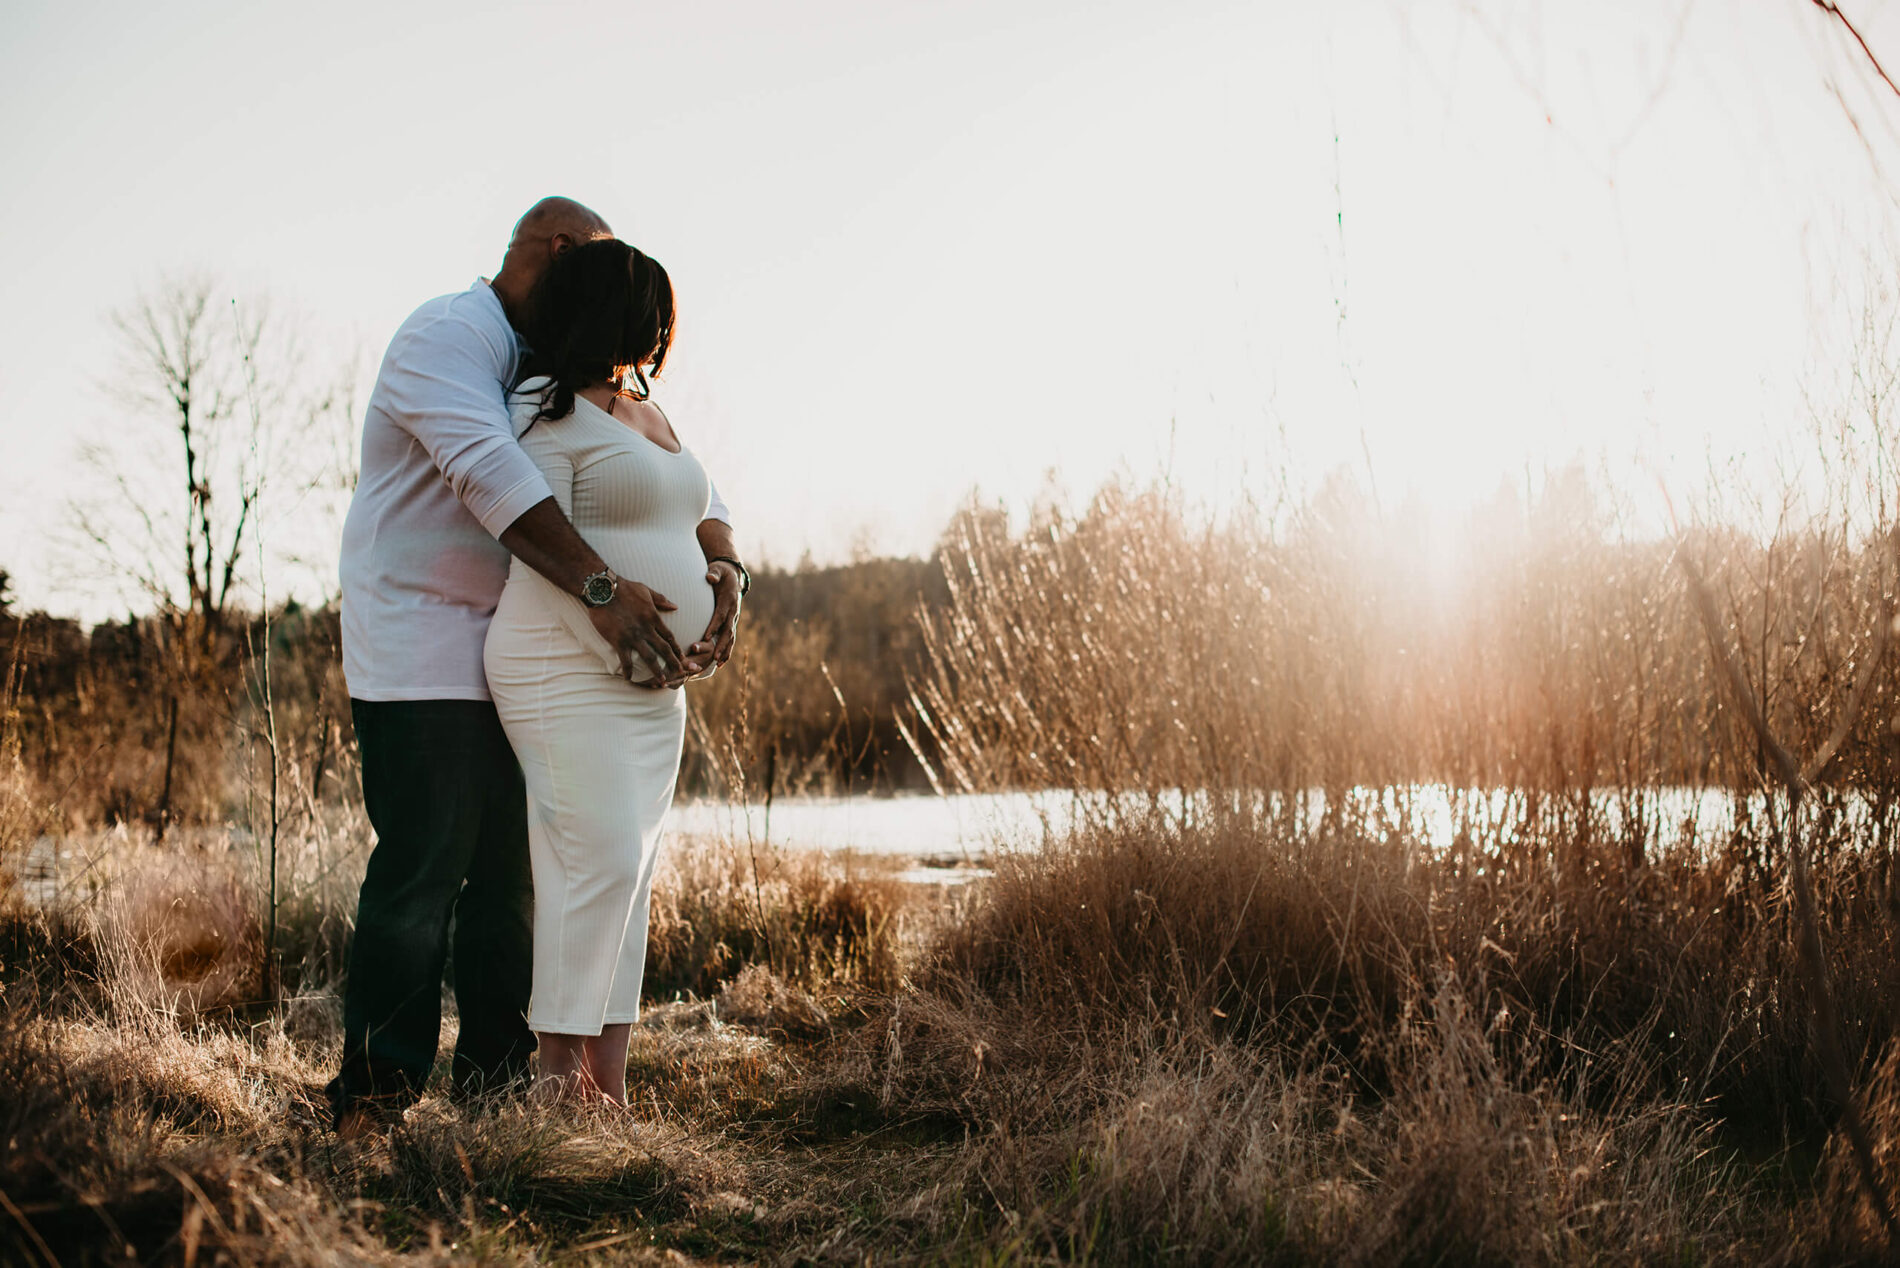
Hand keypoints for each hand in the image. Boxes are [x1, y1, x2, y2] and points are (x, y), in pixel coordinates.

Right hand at [585, 581, 685, 685]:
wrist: (603, 589)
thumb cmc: (624, 588)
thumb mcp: (646, 591)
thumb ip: (661, 600)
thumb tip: (676, 606)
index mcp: (653, 617)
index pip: (669, 636)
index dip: (676, 649)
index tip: (682, 658)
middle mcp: (646, 629)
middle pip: (664, 649)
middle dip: (674, 663)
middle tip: (682, 674)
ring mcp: (633, 636)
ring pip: (649, 658)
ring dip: (657, 671)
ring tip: (663, 682)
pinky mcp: (619, 640)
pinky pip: (626, 660)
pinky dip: (628, 670)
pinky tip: (629, 678)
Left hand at [682, 561, 743, 678]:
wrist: (733, 575)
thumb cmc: (721, 572)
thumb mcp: (718, 570)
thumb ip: (714, 574)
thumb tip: (710, 577)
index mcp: (729, 600)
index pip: (720, 615)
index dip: (713, 626)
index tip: (705, 637)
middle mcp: (734, 611)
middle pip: (728, 630)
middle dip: (721, 644)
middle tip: (713, 656)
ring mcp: (734, 618)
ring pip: (731, 637)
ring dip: (725, 651)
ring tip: (718, 663)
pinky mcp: (731, 622)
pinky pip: (730, 638)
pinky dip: (727, 651)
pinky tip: (720, 663)